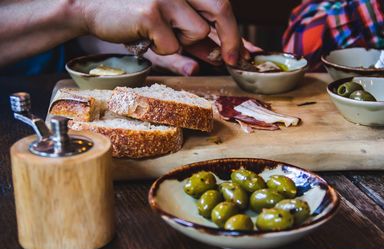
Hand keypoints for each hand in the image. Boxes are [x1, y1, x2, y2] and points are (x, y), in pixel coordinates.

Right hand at [81, 0, 241, 64]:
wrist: (91, 7)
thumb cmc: (135, 16)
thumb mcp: (171, 25)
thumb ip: (197, 38)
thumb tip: (223, 56)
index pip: (221, 5)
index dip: (237, 32)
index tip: (245, 54)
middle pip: (221, 8)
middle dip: (231, 38)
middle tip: (232, 61)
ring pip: (197, 31)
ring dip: (183, 42)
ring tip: (159, 33)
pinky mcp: (151, 11)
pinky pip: (172, 45)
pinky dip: (161, 49)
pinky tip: (144, 36)